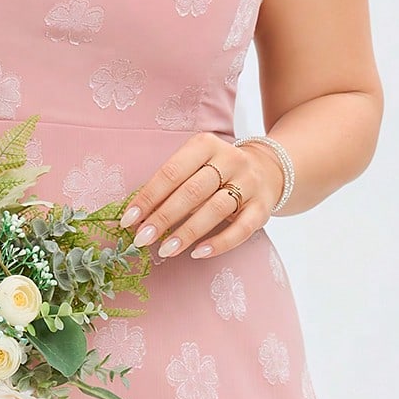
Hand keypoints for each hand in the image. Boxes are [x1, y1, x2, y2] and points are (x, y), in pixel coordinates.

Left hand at [118, 133, 284, 260]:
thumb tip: (138, 216)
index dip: (148, 197)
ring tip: (165, 250)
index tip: (129, 220)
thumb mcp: (196, 164)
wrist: (269, 168)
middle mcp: (230, 160)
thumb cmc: (217, 171)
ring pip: (215, 209)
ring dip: (187, 232)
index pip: (171, 172)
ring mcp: (249, 183)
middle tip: (142, 239)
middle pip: (192, 191)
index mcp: (206, 145)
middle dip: (163, 217)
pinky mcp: (262, 207)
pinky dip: (219, 243)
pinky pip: (242, 229)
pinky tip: (198, 253)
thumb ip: (171, 184)